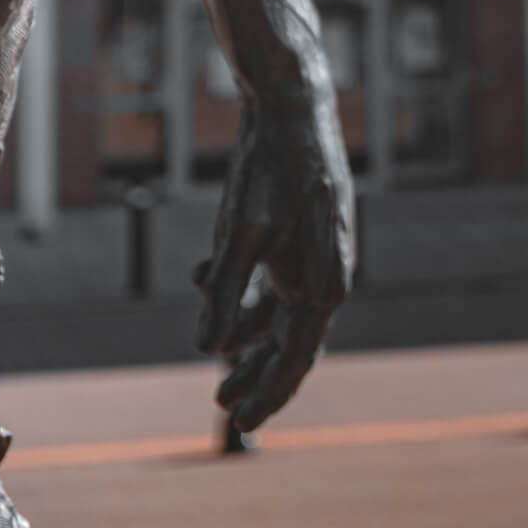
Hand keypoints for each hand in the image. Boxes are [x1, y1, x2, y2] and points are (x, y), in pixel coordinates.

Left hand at [194, 77, 353, 432]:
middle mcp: (326, 277)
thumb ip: (224, 293)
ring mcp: (315, 256)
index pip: (296, 359)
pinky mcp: (299, 235)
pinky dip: (242, 288)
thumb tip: (206, 347)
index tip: (239, 422)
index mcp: (322, 286)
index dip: (266, 393)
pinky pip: (272, 278)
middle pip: (290, 342)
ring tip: (213, 361)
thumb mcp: (239, 232)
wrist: (290, 105)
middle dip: (254, 372)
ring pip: (278, 311)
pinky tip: (201, 279)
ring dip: (244, 332)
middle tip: (222, 403)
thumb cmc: (270, 168)